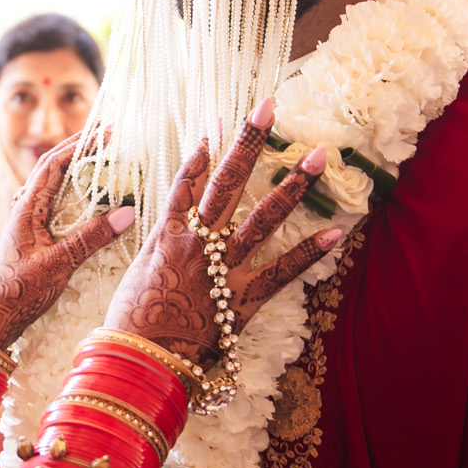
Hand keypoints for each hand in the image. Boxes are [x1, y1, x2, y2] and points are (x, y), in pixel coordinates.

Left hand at [0, 134, 137, 348]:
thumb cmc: (19, 292)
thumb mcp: (59, 264)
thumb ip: (92, 238)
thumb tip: (127, 211)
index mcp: (27, 209)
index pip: (54, 164)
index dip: (80, 144)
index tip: (106, 131)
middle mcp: (27, 211)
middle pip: (55, 170)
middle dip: (81, 150)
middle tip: (110, 136)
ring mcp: (31, 225)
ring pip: (58, 189)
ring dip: (81, 172)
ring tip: (107, 160)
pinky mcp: (37, 240)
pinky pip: (60, 209)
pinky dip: (79, 198)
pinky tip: (95, 202)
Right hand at [103, 98, 339, 360]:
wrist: (139, 360)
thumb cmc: (131, 320)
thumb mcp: (139, 270)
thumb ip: (161, 241)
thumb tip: (174, 220)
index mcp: (168, 234)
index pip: (188, 180)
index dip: (205, 150)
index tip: (223, 120)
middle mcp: (199, 243)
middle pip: (228, 183)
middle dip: (250, 143)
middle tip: (272, 107)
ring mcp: (224, 268)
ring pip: (262, 217)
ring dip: (292, 184)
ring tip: (318, 155)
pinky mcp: (243, 299)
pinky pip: (282, 272)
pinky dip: (309, 253)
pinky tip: (336, 232)